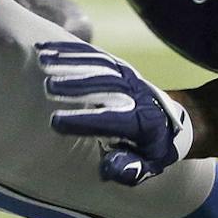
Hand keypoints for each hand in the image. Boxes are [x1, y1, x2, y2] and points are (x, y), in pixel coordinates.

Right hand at [40, 42, 194, 184]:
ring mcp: (127, 76)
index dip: (84, 121)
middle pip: (104, 86)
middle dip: (76, 85)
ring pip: (97, 65)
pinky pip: (94, 54)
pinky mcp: (118, 65)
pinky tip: (46, 49)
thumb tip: (108, 169)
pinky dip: (69, 50)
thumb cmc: (151, 149)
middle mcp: (135, 95)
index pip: (111, 120)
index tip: (56, 122)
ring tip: (43, 61)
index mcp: (142, 123)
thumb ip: (129, 169)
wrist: (173, 122)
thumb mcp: (147, 166)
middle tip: (48, 86)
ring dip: (69, 62)